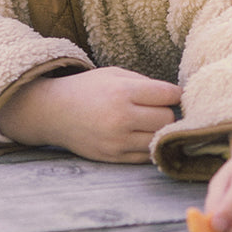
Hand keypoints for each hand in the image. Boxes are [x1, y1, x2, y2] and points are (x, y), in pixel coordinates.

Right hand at [0, 66, 180, 162]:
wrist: (55, 112)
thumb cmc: (89, 88)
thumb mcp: (116, 74)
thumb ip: (146, 83)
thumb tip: (176, 96)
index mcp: (123, 92)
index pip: (168, 95)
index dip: (175, 93)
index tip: (173, 94)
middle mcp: (120, 118)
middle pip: (167, 119)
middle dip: (167, 112)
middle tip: (159, 108)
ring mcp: (117, 141)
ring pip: (159, 139)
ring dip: (160, 131)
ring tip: (150, 122)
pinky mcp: (113, 157)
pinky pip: (145, 156)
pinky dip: (149, 146)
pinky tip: (141, 135)